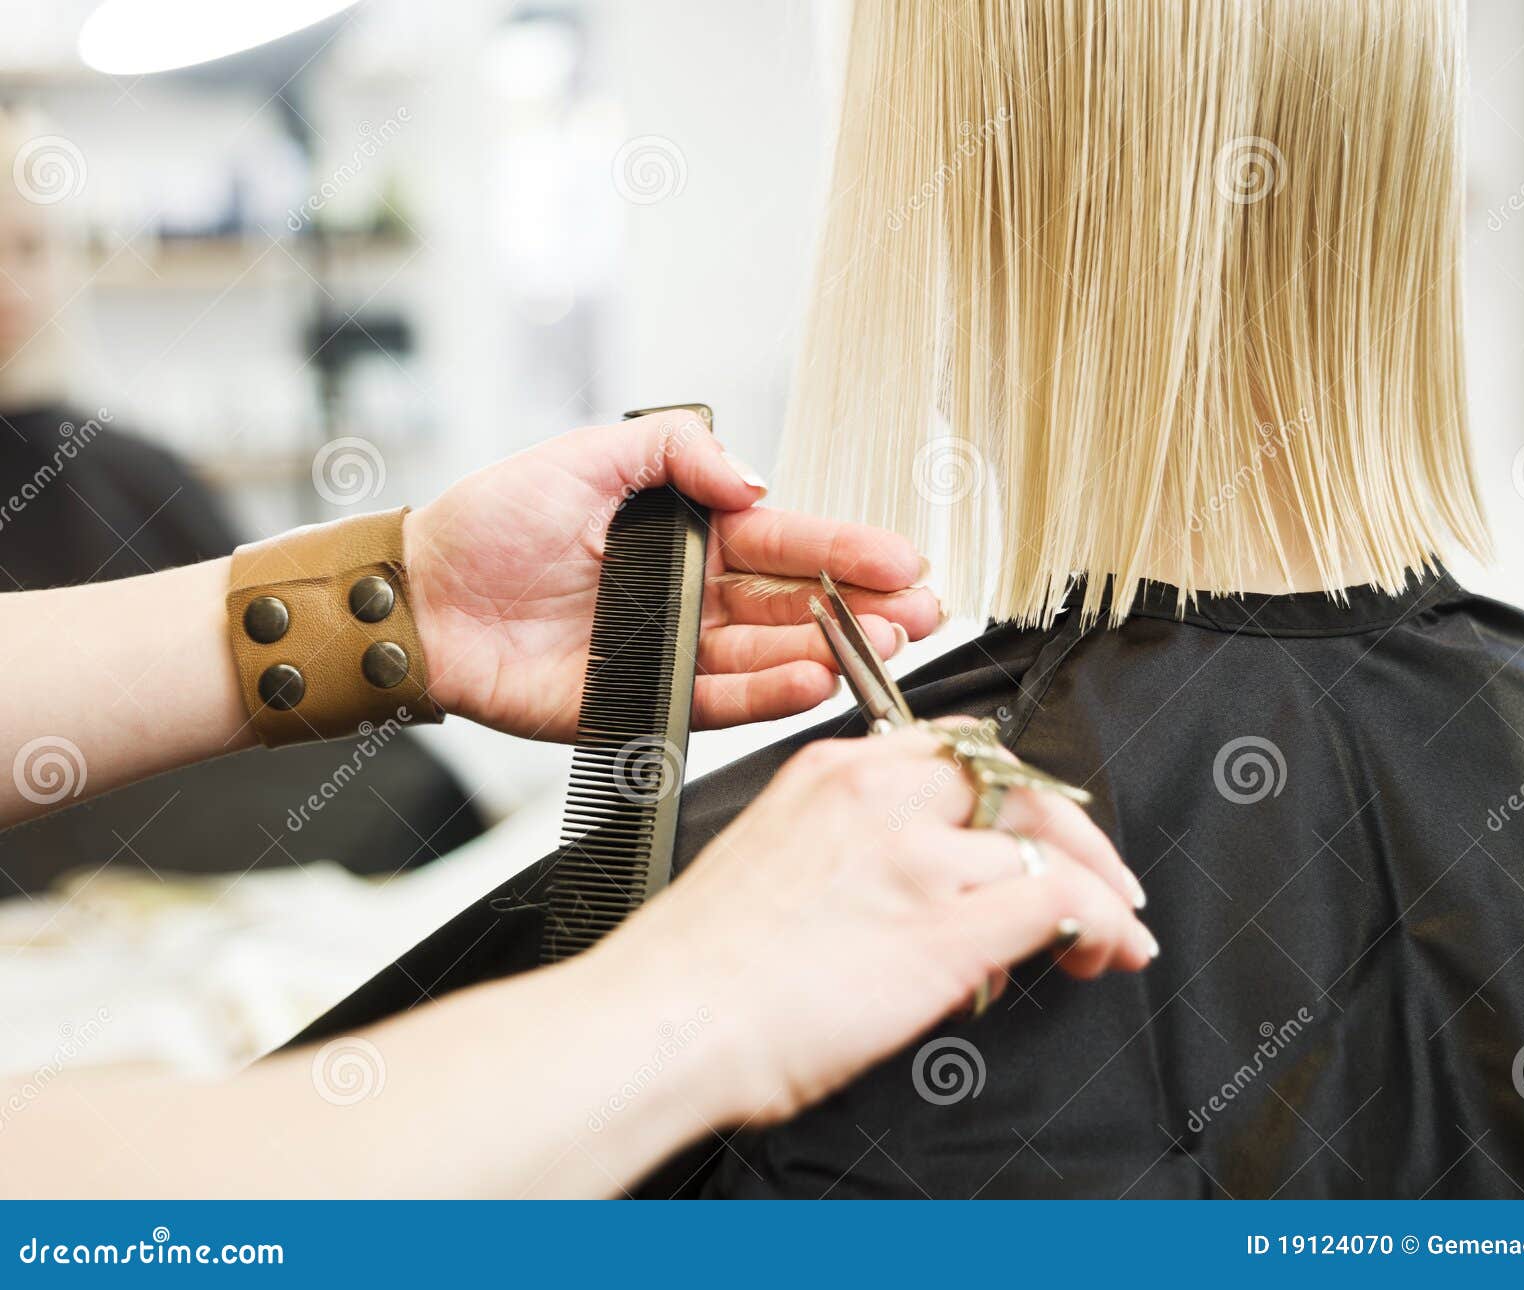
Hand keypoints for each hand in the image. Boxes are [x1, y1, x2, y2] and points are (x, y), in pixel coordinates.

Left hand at [402, 411, 940, 739]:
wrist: (423, 601)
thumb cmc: (491, 523)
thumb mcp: (584, 456)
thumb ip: (674, 454)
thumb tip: (756, 482)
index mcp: (688, 535)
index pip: (787, 542)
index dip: (850, 550)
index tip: (905, 560)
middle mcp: (692, 596)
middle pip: (797, 604)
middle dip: (867, 608)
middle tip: (921, 613)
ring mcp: (674, 652)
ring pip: (771, 655)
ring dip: (831, 651)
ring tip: (882, 646)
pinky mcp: (644, 703)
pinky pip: (718, 701)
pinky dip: (767, 694)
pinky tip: (813, 680)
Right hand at [587, 722, 1157, 1129]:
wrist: (662, 1022)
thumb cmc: (697, 969)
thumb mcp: (770, 863)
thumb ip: (849, 852)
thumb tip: (915, 889)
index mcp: (830, 774)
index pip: (957, 750)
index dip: (1013, 795)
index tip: (1033, 832)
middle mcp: (879, 799)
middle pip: (1019, 785)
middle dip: (1074, 834)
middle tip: (1100, 880)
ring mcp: (916, 859)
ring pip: (1051, 843)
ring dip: (1097, 891)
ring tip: (1107, 937)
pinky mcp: (945, 930)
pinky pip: (1060, 902)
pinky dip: (1102, 924)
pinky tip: (1104, 951)